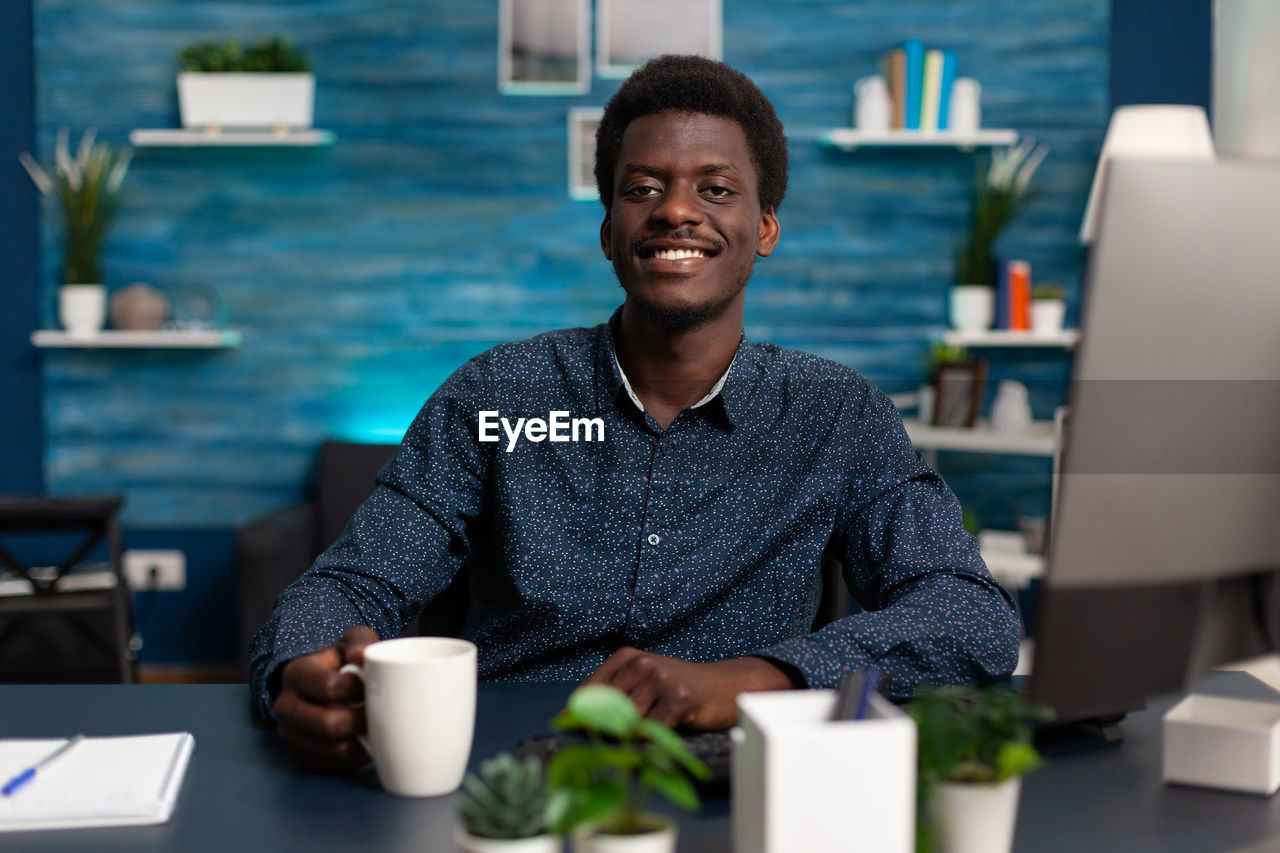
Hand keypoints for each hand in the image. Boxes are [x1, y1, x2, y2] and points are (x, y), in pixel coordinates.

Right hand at [273, 626, 378, 771]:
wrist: (324, 682)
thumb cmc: (343, 660)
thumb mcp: (352, 640)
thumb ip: (359, 642)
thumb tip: (361, 656)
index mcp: (296, 673)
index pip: (329, 688)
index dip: (358, 690)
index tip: (374, 686)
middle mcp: (285, 706)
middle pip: (329, 724)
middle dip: (362, 721)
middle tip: (382, 714)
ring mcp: (290, 734)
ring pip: (334, 750)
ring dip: (363, 742)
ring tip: (378, 728)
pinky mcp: (301, 755)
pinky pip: (334, 766)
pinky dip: (357, 758)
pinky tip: (368, 742)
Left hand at [581, 647, 797, 729]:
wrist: (726, 685)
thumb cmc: (679, 689)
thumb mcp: (644, 682)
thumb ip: (614, 695)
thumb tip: (572, 719)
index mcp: (627, 657)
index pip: (588, 691)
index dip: (575, 715)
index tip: (566, 729)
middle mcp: (640, 664)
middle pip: (605, 710)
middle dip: (604, 731)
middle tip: (606, 745)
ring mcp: (660, 679)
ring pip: (628, 722)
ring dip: (632, 738)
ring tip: (642, 740)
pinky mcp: (678, 699)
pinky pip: (652, 731)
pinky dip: (652, 741)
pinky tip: (660, 738)